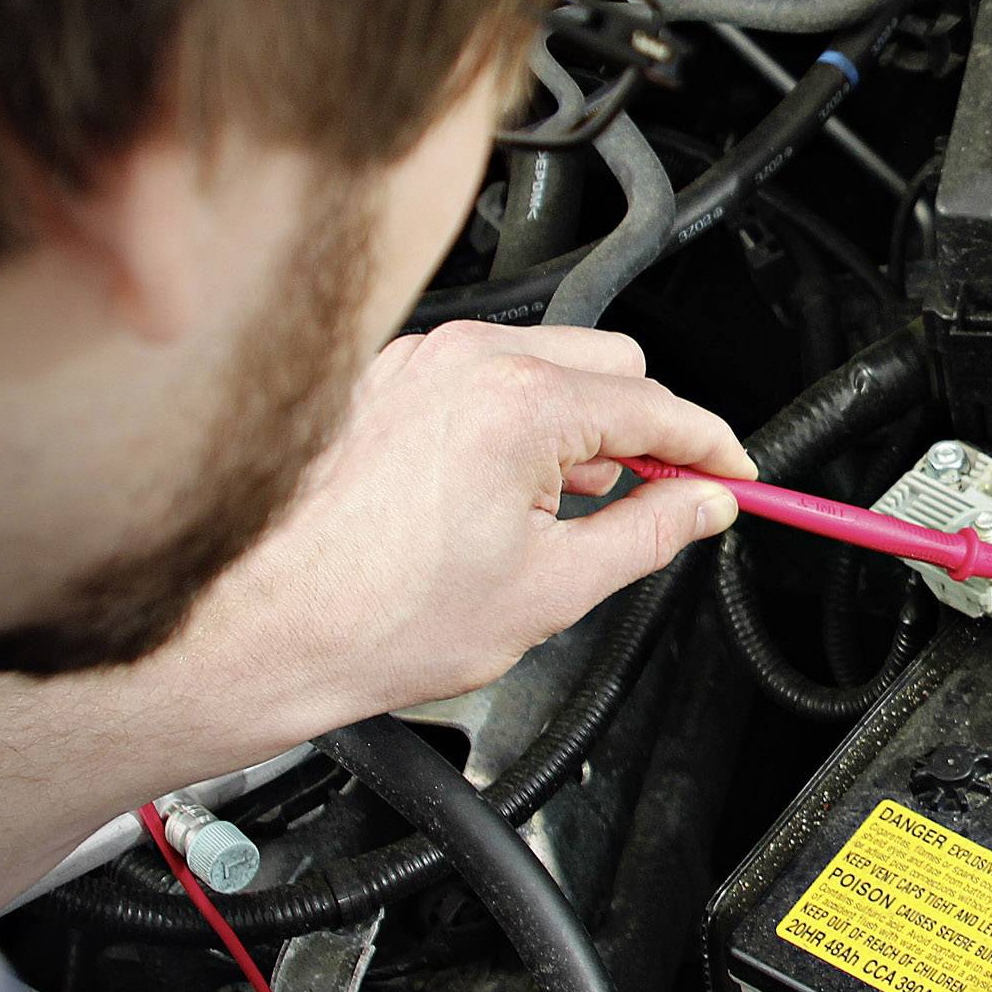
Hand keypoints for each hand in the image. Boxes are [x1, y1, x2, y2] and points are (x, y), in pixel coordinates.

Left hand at [186, 320, 751, 731]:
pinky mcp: (387, 377)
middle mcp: (468, 362)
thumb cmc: (374, 616)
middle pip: (613, 364)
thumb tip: (702, 507)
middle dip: (646, 431)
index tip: (734, 476)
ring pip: (549, 362)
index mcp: (521, 405)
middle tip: (657, 500)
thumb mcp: (551, 590)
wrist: (257, 629)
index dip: (712, 448)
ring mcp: (421, 362)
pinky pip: (485, 375)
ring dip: (580, 424)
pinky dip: (517, 419)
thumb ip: (649, 534)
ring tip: (562, 512)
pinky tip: (504, 493)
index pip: (659, 406)